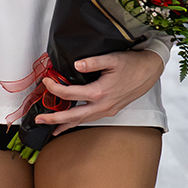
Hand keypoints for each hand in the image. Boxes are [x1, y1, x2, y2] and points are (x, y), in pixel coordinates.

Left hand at [34, 49, 165, 130]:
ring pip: (82, 121)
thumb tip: (76, 65)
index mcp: (100, 92)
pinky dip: (77, 122)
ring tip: (49, 129)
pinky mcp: (110, 110)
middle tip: (38, 121)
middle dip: (54, 120)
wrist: (150, 71)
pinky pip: (90, 119)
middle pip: (73, 116)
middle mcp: (102, 105)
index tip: (45, 81)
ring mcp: (107, 110)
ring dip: (64, 124)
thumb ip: (93, 62)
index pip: (70, 93)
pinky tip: (70, 124)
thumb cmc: (132, 63)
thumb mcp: (112, 58)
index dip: (54, 88)